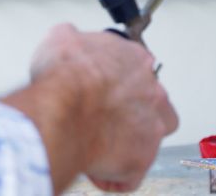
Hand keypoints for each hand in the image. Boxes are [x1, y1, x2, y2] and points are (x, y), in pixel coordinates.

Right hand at [2, 24, 177, 192]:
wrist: (62, 106)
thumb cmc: (64, 75)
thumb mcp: (61, 39)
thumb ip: (74, 39)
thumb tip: (68, 39)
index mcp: (137, 60)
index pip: (139, 69)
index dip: (118, 81)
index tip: (104, 87)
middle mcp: (152, 92)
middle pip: (154, 104)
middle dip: (132, 112)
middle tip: (104, 118)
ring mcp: (150, 126)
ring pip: (151, 140)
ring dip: (131, 144)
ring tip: (104, 147)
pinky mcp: (140, 159)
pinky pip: (130, 176)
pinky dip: (114, 177)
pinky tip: (96, 170)